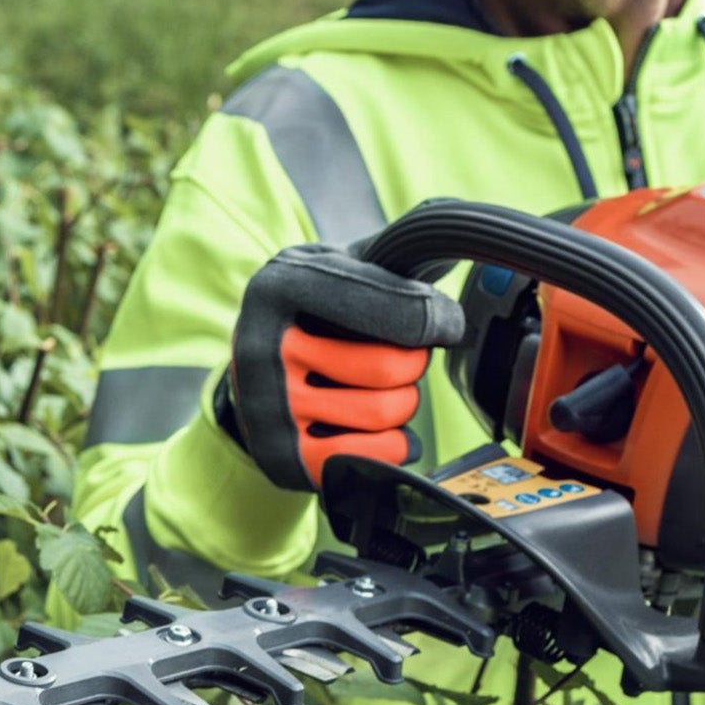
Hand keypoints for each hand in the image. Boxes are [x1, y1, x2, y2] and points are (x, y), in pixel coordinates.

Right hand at [224, 244, 465, 492]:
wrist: (250, 380)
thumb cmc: (308, 316)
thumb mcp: (330, 267)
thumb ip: (384, 260)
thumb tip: (454, 248)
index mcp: (281, 286)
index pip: (393, 307)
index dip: (436, 318)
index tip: (445, 325)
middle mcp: (262, 345)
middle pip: (389, 367)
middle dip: (413, 366)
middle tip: (404, 361)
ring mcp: (267, 406)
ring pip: (382, 413)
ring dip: (402, 405)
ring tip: (385, 393)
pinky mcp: (281, 456)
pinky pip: (370, 456)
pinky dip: (394, 446)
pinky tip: (383, 433)